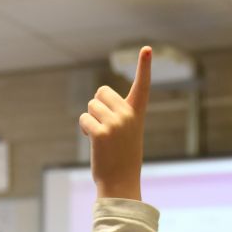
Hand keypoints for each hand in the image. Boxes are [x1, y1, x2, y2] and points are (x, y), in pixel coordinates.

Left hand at [79, 46, 150, 200]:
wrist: (120, 182)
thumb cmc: (122, 157)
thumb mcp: (126, 132)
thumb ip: (117, 113)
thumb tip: (95, 102)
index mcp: (137, 113)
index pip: (143, 86)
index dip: (145, 66)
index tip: (147, 49)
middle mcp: (128, 115)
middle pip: (101, 92)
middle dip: (97, 106)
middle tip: (105, 128)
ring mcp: (115, 124)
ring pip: (90, 106)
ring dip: (90, 120)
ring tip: (102, 139)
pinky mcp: (101, 133)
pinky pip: (84, 119)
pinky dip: (85, 130)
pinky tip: (94, 143)